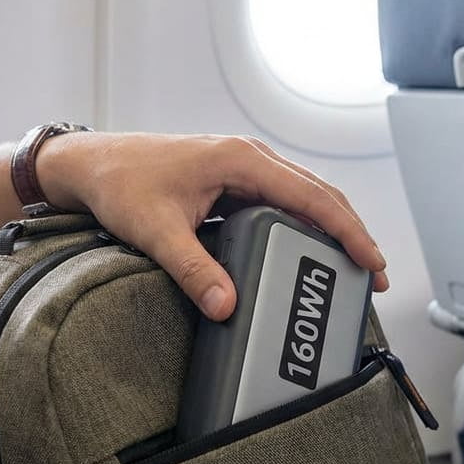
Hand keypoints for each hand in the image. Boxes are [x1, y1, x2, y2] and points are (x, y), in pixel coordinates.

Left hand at [35, 132, 388, 319]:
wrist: (90, 163)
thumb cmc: (121, 183)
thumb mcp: (156, 231)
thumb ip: (193, 269)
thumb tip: (226, 306)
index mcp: (240, 160)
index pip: (311, 196)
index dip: (347, 230)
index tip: (371, 260)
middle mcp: (249, 157)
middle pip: (318, 194)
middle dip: (351, 233)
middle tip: (373, 275)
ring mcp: (243, 166)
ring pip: (304, 195)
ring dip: (332, 228)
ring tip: (352, 266)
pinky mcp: (234, 179)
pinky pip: (283, 200)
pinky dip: (305, 224)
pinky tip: (310, 250)